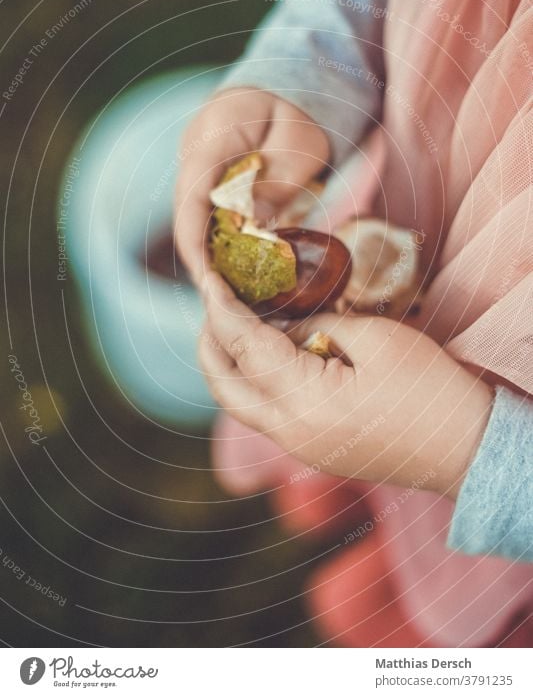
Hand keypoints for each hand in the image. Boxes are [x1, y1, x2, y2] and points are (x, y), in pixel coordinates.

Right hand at [174, 88, 329, 284]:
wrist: (284, 95)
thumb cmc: (299, 116)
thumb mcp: (302, 142)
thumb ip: (279, 179)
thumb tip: (253, 221)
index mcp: (215, 131)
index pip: (192, 190)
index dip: (194, 238)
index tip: (206, 278)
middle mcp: (194, 149)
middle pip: (185, 210)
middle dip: (198, 258)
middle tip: (219, 301)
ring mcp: (195, 165)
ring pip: (191, 217)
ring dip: (205, 255)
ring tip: (225, 296)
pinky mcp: (204, 182)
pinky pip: (203, 216)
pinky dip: (214, 245)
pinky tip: (229, 273)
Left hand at [199, 272, 493, 498]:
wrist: (465, 450)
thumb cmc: (429, 390)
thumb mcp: (374, 339)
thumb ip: (317, 326)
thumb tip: (282, 325)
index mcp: (305, 402)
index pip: (243, 348)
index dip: (221, 310)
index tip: (209, 280)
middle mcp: (290, 432)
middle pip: (224, 387)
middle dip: (210, 342)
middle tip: (217, 302)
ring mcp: (299, 447)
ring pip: (240, 404)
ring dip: (230, 363)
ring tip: (240, 321)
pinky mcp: (312, 450)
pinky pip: (266, 413)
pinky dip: (256, 380)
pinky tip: (271, 352)